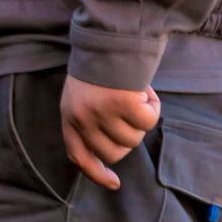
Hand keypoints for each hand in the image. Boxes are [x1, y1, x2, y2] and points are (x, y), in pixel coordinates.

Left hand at [61, 75, 160, 190]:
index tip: (115, 184)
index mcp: (69, 117)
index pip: (78, 156)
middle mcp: (82, 118)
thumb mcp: (81, 97)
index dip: (97, 174)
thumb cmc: (96, 68)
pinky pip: (149, 120)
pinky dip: (152, 106)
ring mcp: (102, 113)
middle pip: (115, 152)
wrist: (104, 38)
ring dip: (140, 118)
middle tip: (127, 111)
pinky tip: (143, 89)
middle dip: (127, 136)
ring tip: (131, 93)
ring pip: (134, 138)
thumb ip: (90, 123)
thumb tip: (111, 154)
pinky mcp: (123, 104)